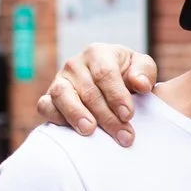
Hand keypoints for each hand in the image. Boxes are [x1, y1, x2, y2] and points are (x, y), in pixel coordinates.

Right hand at [34, 45, 158, 146]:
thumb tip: (141, 84)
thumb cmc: (127, 77)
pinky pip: (45, 106)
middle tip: (124, 136)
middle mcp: (75, 64)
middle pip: (88, 91)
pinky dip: (56, 117)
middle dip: (107, 116)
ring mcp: (60, 80)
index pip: (105, 73)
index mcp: (98, 53)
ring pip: (62, 95)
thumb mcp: (142, 69)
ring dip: (76, 115)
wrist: (110, 86)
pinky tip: (73, 130)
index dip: (117, 95)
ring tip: (89, 130)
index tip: (129, 115)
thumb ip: (144, 73)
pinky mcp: (49, 97)